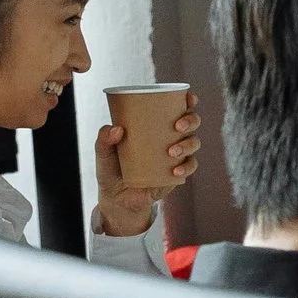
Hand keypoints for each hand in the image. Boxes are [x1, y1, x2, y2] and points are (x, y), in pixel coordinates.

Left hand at [92, 101, 200, 235]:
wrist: (117, 199)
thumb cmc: (111, 170)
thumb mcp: (103, 154)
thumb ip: (104, 140)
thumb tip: (116, 129)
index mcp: (155, 125)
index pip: (176, 108)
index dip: (188, 101)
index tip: (189, 98)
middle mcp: (169, 137)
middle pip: (192, 123)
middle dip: (190, 121)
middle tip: (178, 126)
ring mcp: (175, 155)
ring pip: (194, 143)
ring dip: (188, 144)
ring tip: (172, 152)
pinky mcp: (177, 173)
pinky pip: (190, 167)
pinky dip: (186, 167)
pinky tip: (175, 170)